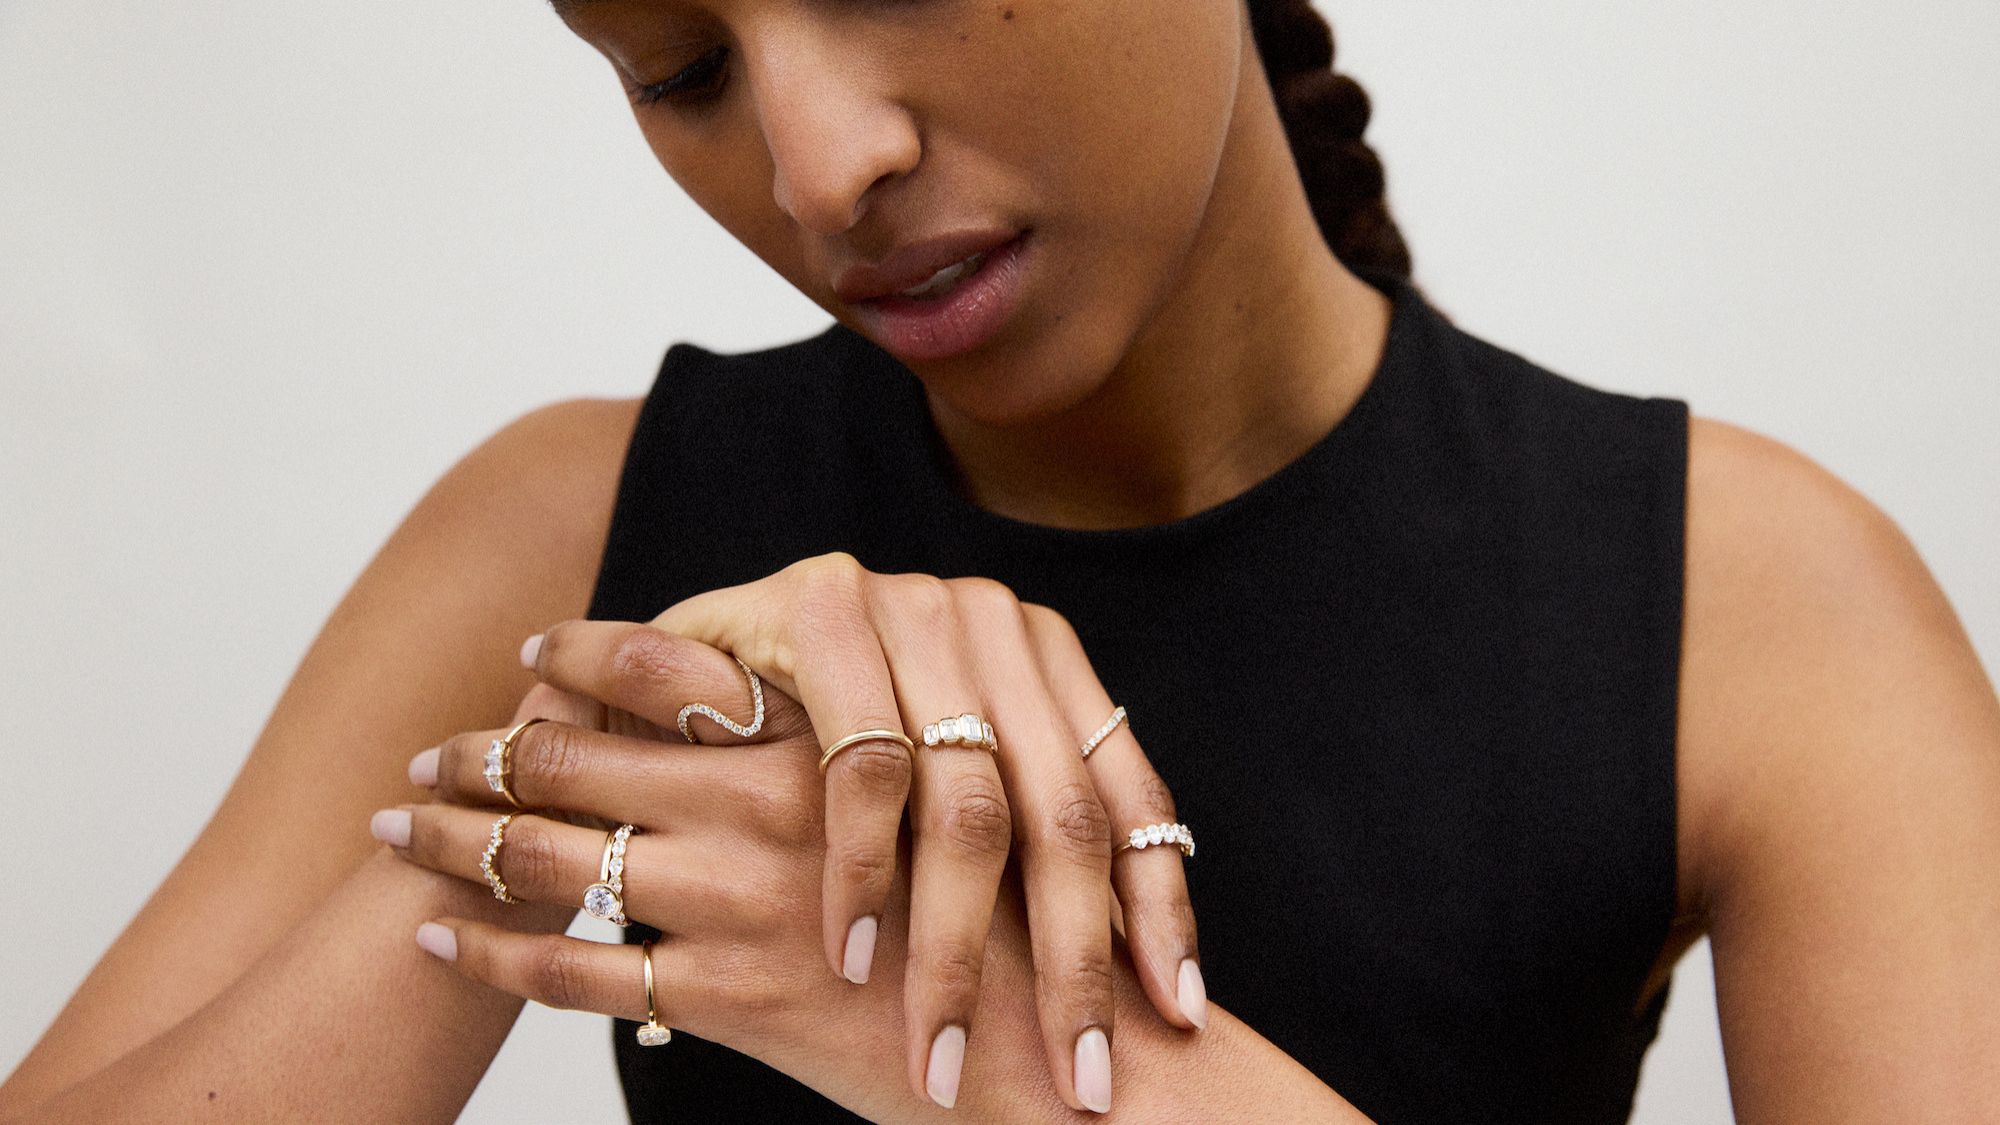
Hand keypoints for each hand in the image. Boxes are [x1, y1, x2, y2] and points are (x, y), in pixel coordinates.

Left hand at [381, 647, 1203, 1117]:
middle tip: (420, 753)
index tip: (530, 652)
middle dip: (481, 749)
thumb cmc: (1013, 933)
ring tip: (396, 829)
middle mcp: (772, 802)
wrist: (1056, 1062)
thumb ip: (851, 756)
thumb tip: (767, 720)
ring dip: (455, 838)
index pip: (663, 670)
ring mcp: (743, 898)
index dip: (578, 657)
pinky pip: (569, 969)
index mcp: (824, 738)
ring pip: (552, 852)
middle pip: (579, 757)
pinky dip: (488, 951)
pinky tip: (435, 938)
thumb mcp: (943, 806)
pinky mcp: (726, 995)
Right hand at [600, 553, 1202, 1111]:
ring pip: (970, 808)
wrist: (661, 661)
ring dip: (956, 948)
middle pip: (1063, 815)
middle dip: (1073, 962)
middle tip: (1080, 1077)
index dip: (1159, 909)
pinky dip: (862, 874)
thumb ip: (1014, 844)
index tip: (1178, 1015)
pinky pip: (865, 768)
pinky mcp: (825, 609)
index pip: (1129, 794)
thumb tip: (1138, 981)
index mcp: (1045, 659)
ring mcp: (914, 607)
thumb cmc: (811, 739)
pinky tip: (854, 957)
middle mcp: (995, 624)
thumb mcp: (931, 783)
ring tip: (943, 1050)